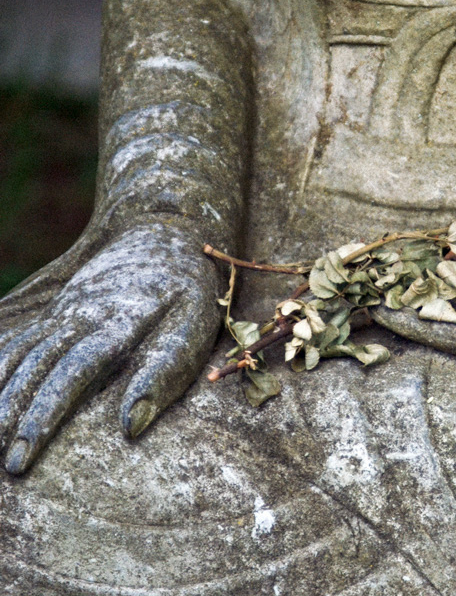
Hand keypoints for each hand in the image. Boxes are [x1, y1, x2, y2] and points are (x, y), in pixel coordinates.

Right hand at [0, 223, 221, 473]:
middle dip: (16, 420)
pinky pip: (15, 339)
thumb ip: (164, 372)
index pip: (70, 375)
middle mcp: (78, 316)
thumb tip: (130, 427)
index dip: (44, 418)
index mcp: (115, 323)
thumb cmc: (188, 289)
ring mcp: (62, 312)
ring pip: (19, 355)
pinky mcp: (55, 310)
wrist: (165, 232)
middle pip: (37, 370)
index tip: (24, 458)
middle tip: (9, 467)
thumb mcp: (193, 325)